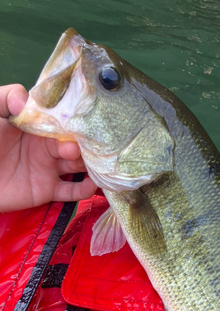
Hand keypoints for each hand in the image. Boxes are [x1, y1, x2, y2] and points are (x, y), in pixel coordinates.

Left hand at [0, 84, 96, 211]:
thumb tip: (27, 99)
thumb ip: (4, 98)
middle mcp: (46, 146)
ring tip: (98, 165)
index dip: (73, 121)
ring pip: (78, 165)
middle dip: (84, 144)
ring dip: (91, 165)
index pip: (62, 121)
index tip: (83, 121)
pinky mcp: (47, 191)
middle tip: (79, 148)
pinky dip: (85, 190)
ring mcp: (48, 169)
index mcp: (36, 126)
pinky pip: (72, 192)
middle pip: (75, 143)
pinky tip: (91, 185)